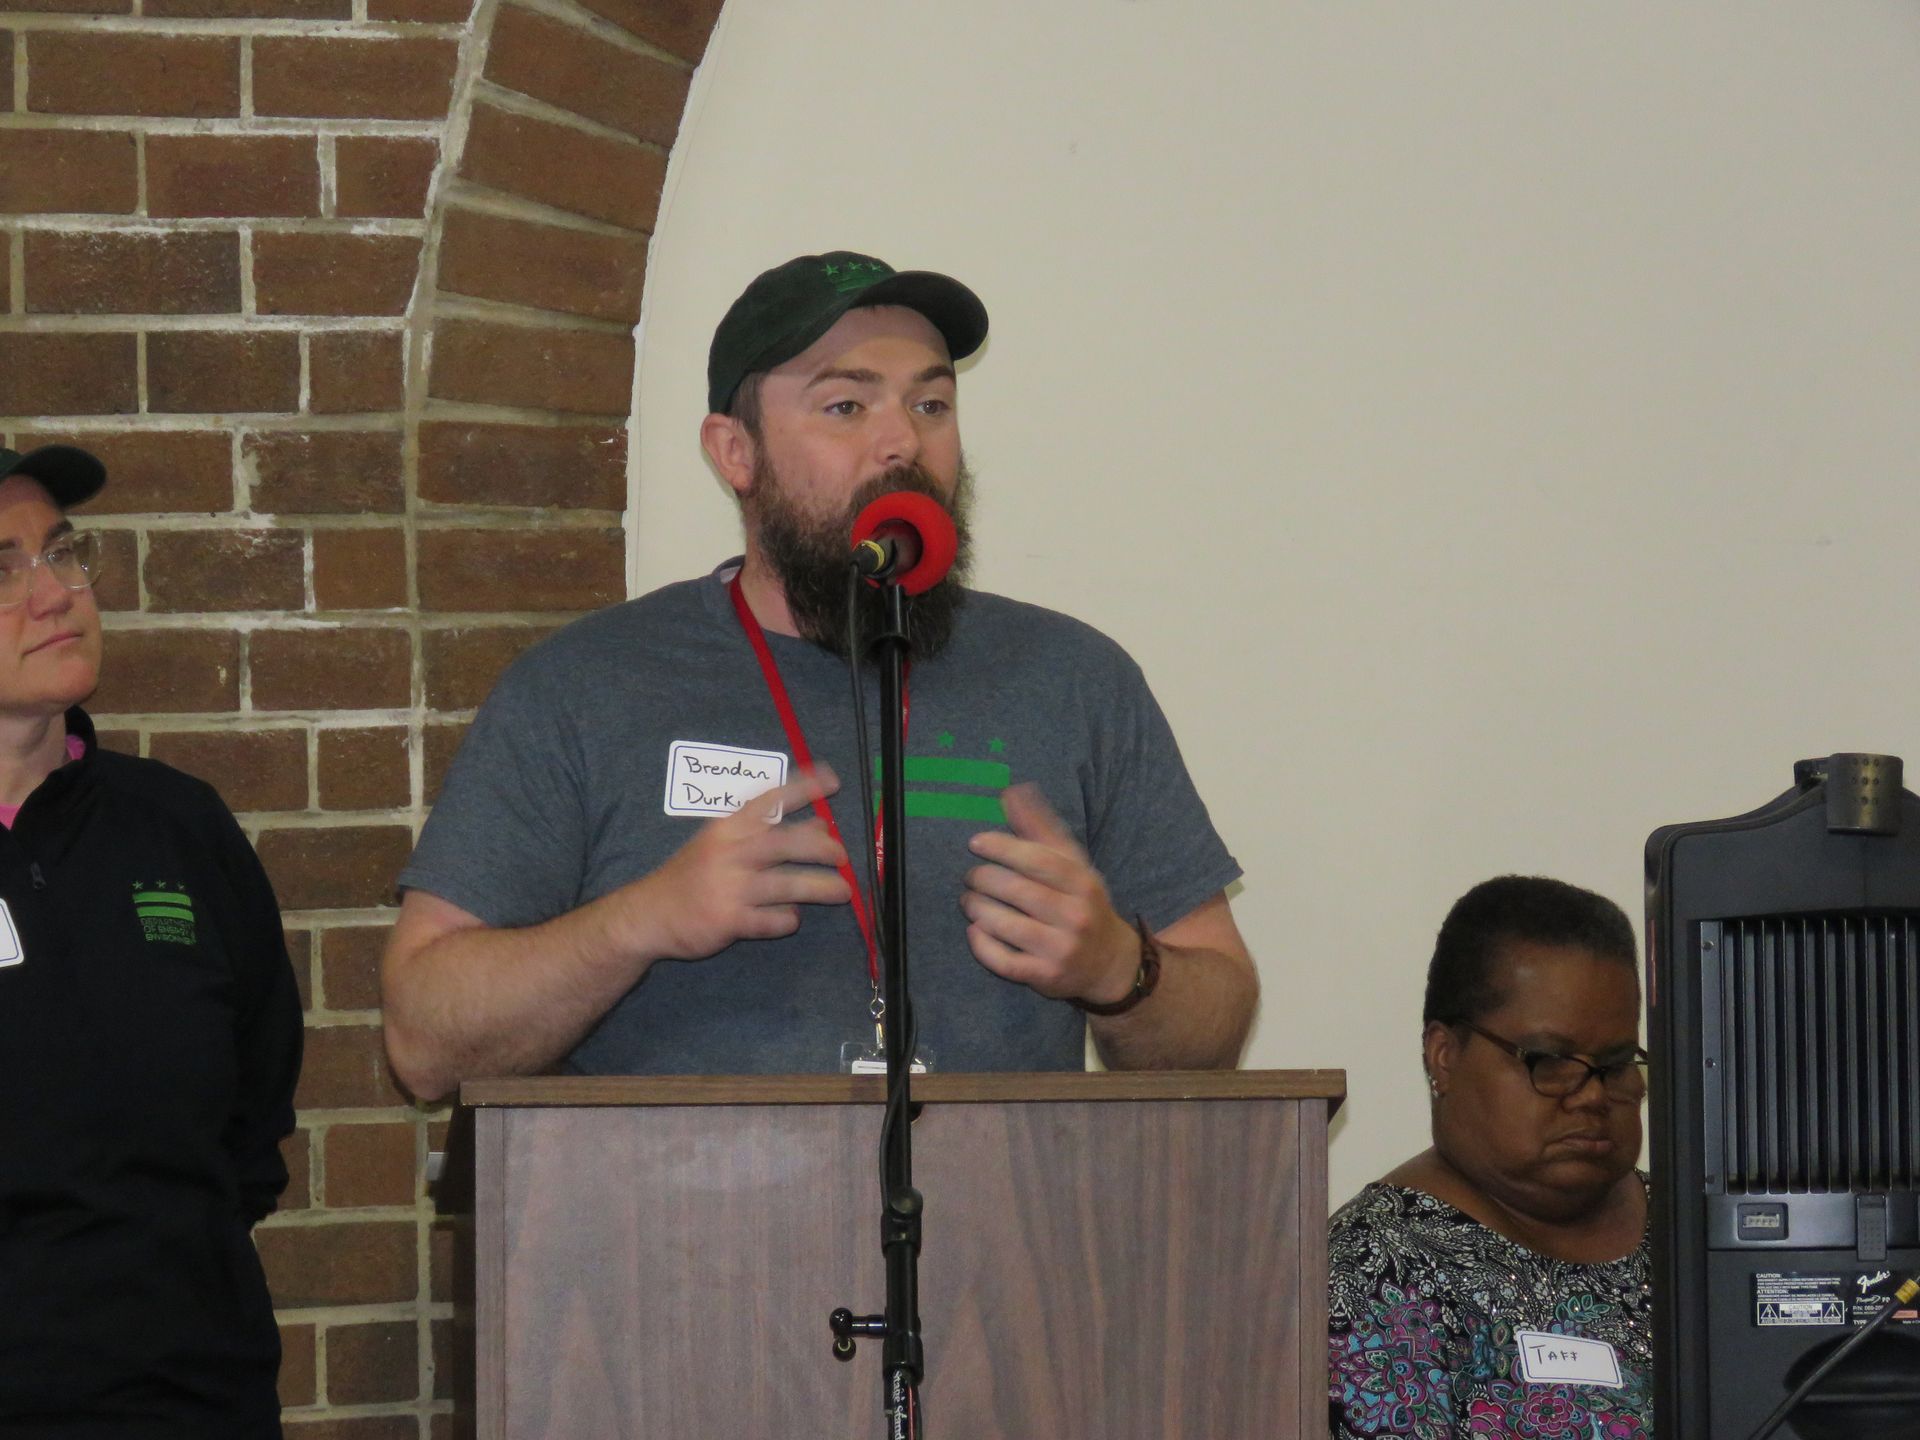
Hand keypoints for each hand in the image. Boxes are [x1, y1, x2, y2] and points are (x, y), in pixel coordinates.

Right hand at [641, 767, 852, 959]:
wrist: (648, 914)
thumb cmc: (692, 875)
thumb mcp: (723, 845)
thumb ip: (766, 834)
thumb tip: (820, 825)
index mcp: (728, 828)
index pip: (769, 800)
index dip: (803, 788)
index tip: (832, 781)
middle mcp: (729, 852)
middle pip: (785, 843)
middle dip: (821, 847)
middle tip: (843, 856)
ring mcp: (729, 887)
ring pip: (787, 885)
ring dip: (820, 887)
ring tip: (842, 891)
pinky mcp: (728, 920)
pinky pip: (771, 921)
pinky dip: (786, 920)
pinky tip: (791, 918)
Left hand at [961, 783, 1138, 1003]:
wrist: (1109, 962)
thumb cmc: (1082, 903)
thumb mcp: (1073, 865)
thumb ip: (1041, 829)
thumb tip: (1012, 792)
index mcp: (1083, 882)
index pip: (1039, 860)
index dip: (1003, 848)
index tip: (976, 843)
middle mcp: (1075, 915)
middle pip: (1018, 891)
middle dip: (984, 879)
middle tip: (970, 876)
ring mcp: (1061, 949)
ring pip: (1006, 925)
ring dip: (977, 909)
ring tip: (969, 901)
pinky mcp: (1046, 976)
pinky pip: (1004, 961)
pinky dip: (982, 945)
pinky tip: (975, 931)